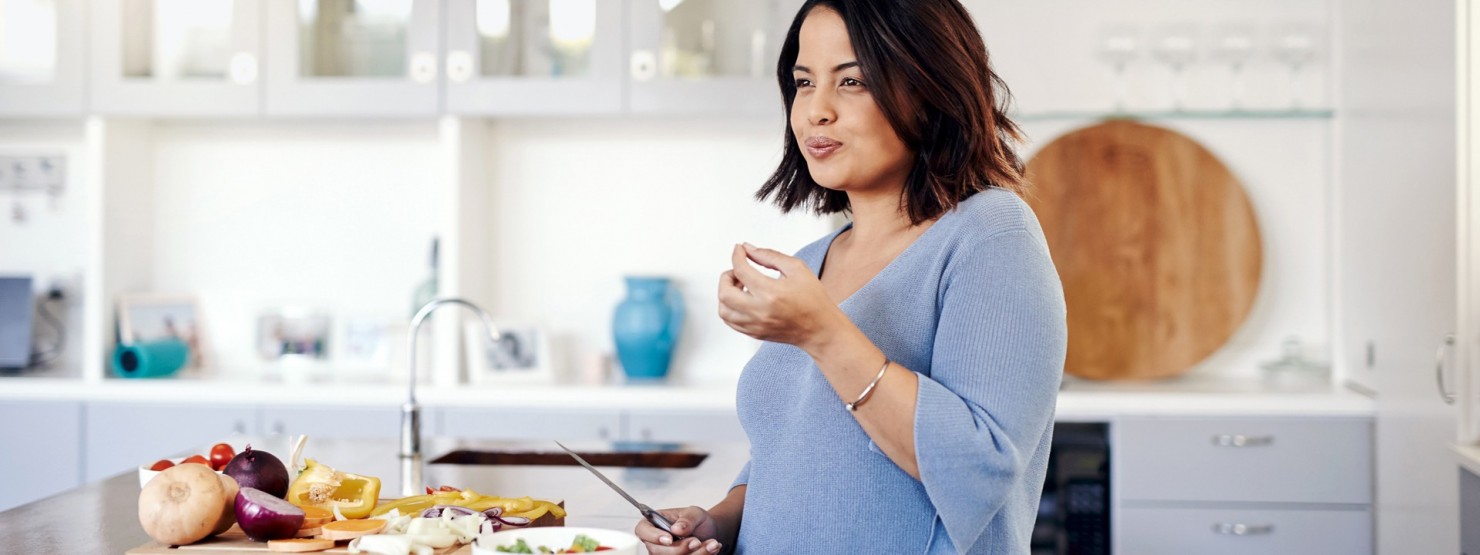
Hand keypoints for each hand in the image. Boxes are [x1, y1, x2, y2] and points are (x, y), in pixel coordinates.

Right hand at [635, 506, 723, 553]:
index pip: (642, 530)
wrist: (709, 532)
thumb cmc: (696, 520)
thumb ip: (687, 519)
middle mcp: (655, 542)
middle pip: (657, 551)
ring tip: (712, 543)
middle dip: (680, 548)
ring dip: (695, 554)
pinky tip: (711, 549)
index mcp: (653, 524)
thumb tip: (676, 529)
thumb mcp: (695, 513)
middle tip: (697, 541)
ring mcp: (663, 554)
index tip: (669, 539)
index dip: (653, 536)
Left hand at [718, 243, 840, 350]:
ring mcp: (755, 325)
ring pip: (723, 309)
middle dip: (726, 276)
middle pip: (724, 292)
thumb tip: (748, 248)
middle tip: (738, 270)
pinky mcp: (754, 333)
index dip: (737, 255)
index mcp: (771, 293)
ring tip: (740, 286)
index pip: (740, 270)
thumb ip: (769, 256)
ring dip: (726, 293)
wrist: (820, 329)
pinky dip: (729, 307)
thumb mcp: (796, 268)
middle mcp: (760, 311)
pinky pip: (730, 321)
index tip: (739, 250)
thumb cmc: (813, 299)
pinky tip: (742, 300)